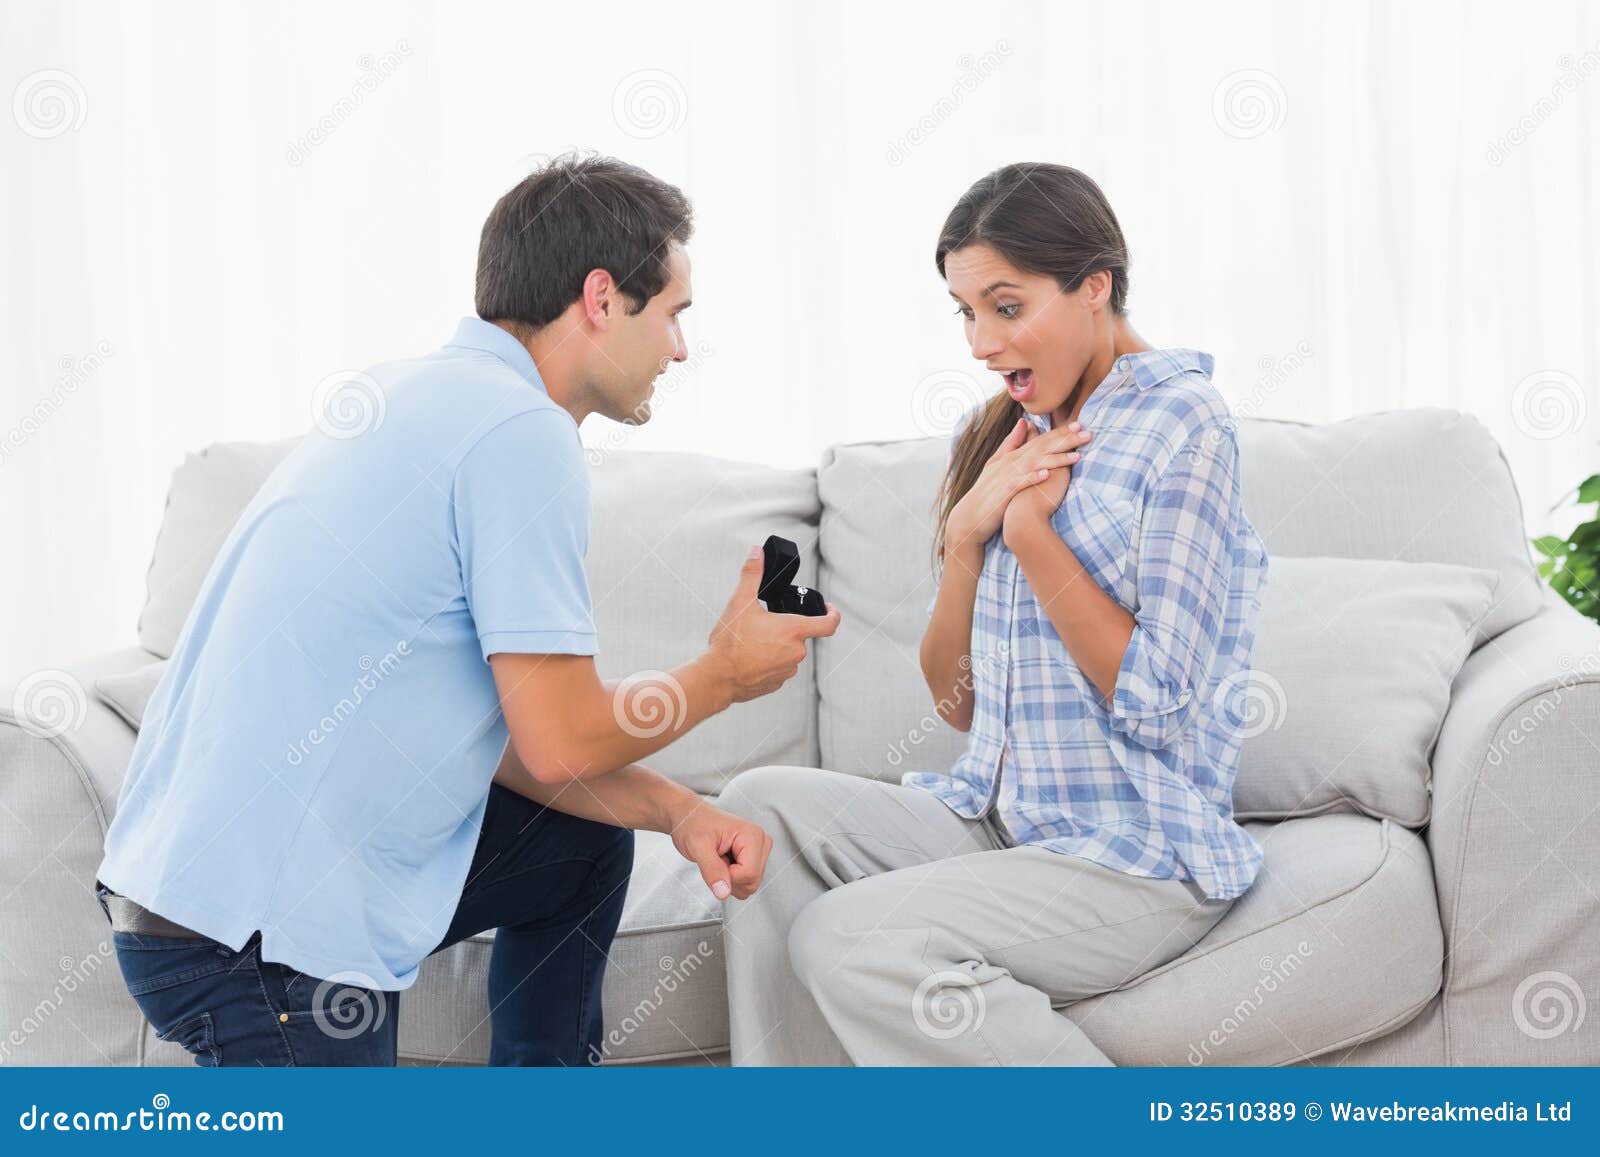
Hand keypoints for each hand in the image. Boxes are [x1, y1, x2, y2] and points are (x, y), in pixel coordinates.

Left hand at [670, 802, 772, 899]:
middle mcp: (761, 842)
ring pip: (749, 885)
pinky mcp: (753, 859)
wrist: (689, 817)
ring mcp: (758, 851)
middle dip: (729, 878)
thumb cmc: (693, 824)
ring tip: (718, 858)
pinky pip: (745, 882)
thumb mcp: (698, 846)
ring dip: (729, 878)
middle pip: (752, 882)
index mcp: (753, 835)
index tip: (715, 859)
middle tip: (715, 859)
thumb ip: (712, 870)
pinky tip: (723, 860)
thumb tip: (723, 893)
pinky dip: (730, 877)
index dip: (728, 876)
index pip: (750, 874)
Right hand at [706, 547, 841, 702]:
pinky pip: (777, 668)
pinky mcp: (776, 684)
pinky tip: (749, 657)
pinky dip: (768, 661)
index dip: (833, 614)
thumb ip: (751, 574)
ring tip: (752, 641)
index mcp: (793, 631)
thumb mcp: (740, 603)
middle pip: (800, 635)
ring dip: (776, 645)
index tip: (829, 609)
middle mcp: (796, 652)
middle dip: (785, 628)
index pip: (829, 624)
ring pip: (788, 652)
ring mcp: (787, 671)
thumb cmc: (730, 642)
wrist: (716, 678)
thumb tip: (757, 552)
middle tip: (763, 623)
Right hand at [946, 419, 1091, 554]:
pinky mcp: (1004, 492)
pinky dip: (1032, 477)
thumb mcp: (997, 462)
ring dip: (1055, 458)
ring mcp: (1007, 477)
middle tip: (1086, 432)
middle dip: (1064, 440)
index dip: (1060, 432)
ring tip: (1076, 455)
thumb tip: (1024, 422)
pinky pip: (1020, 483)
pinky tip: (1046, 474)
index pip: (1040, 440)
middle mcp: (1011, 463)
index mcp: (1013, 456)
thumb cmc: (986, 491)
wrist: (970, 516)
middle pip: (1042, 447)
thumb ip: (1012, 442)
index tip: (1080, 425)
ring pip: (1035, 463)